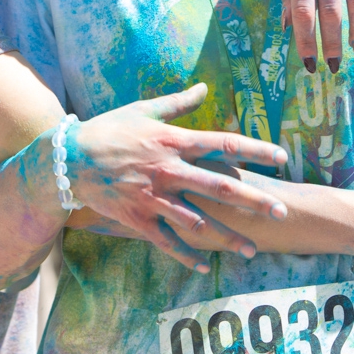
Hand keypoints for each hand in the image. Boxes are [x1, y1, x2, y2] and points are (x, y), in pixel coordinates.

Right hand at [69, 84, 288, 272]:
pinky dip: (187, 256)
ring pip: (199, 222)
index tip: (282, 158)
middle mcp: (169, 170)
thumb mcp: (143, 110)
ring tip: (253, 250)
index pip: (223, 144)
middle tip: (283, 211)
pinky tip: (206, 267)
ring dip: (228, 237)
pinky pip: (168, 241)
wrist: (69, 160)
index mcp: (173, 141)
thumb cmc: (108, 130)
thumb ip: (178, 102)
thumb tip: (205, 87)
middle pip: (221, 187)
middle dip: (255, 200)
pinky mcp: (138, 218)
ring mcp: (154, 197)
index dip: (256, 150)